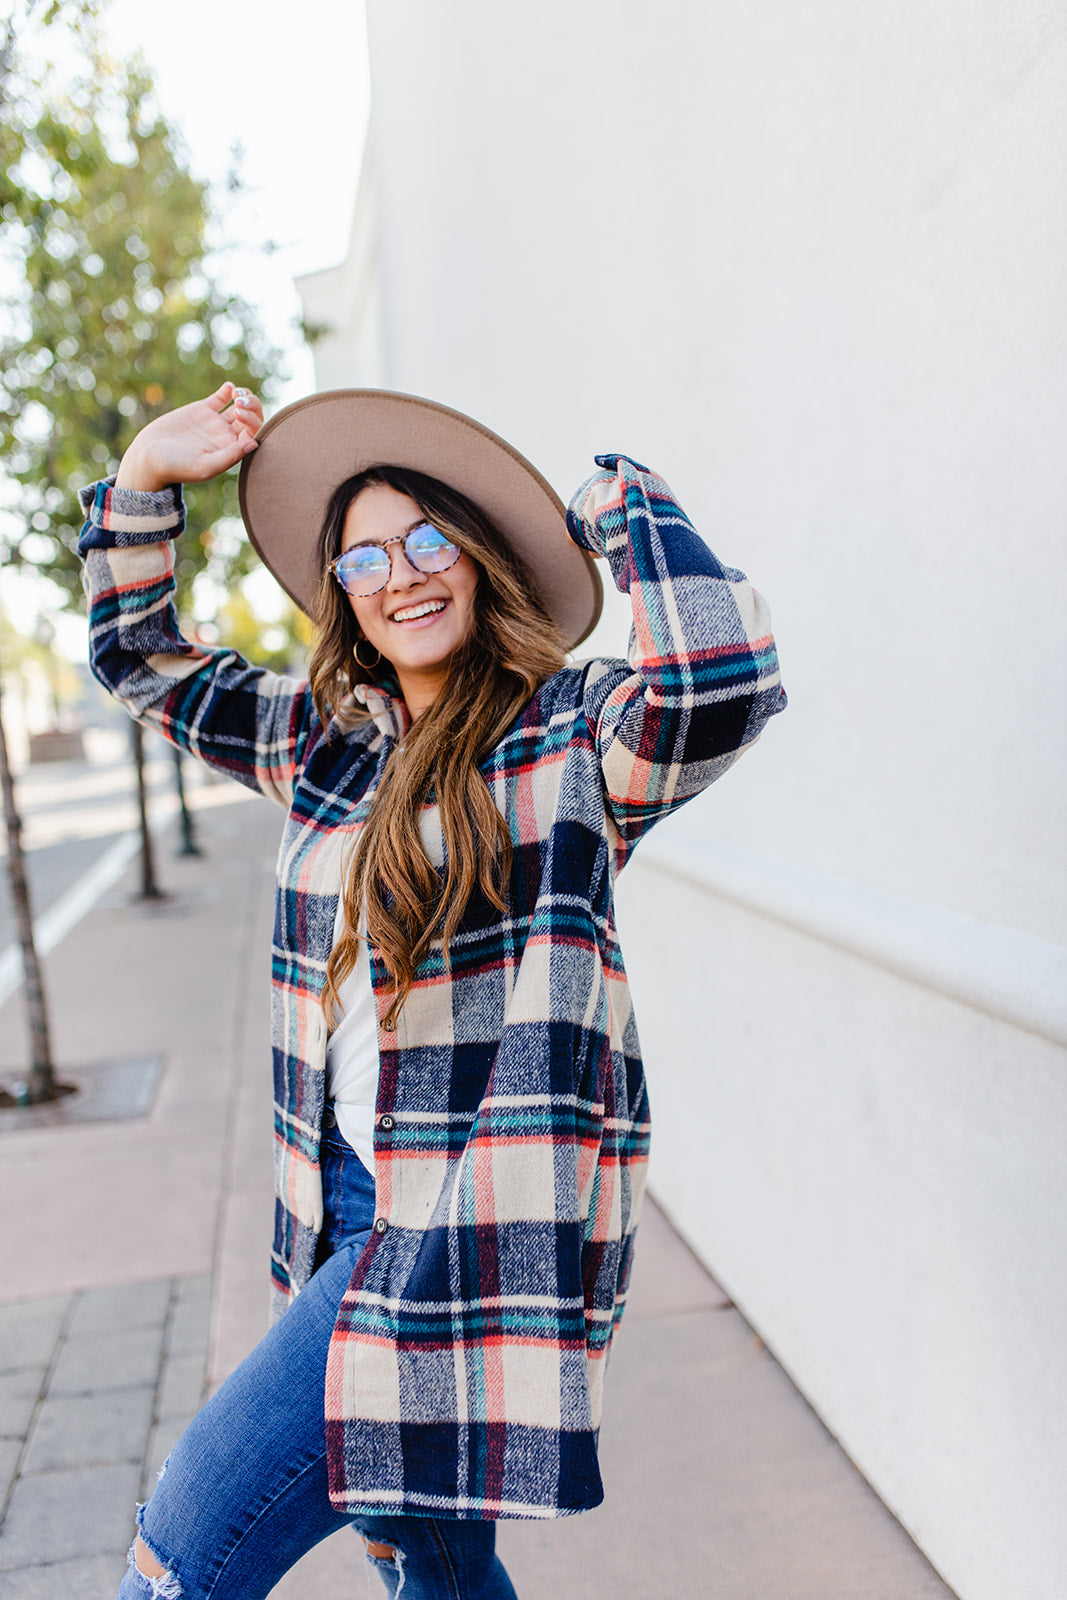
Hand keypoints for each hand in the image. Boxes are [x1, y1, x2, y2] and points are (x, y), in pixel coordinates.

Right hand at [114, 383, 263, 491]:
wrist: (149, 457)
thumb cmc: (177, 467)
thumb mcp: (204, 466)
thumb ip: (230, 456)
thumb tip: (254, 444)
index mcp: (232, 451)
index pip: (254, 434)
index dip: (254, 421)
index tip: (239, 415)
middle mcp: (227, 437)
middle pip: (252, 418)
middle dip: (253, 406)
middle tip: (239, 402)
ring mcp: (215, 422)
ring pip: (240, 407)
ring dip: (244, 397)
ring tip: (236, 394)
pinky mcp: (202, 410)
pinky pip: (221, 398)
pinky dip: (229, 390)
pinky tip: (228, 388)